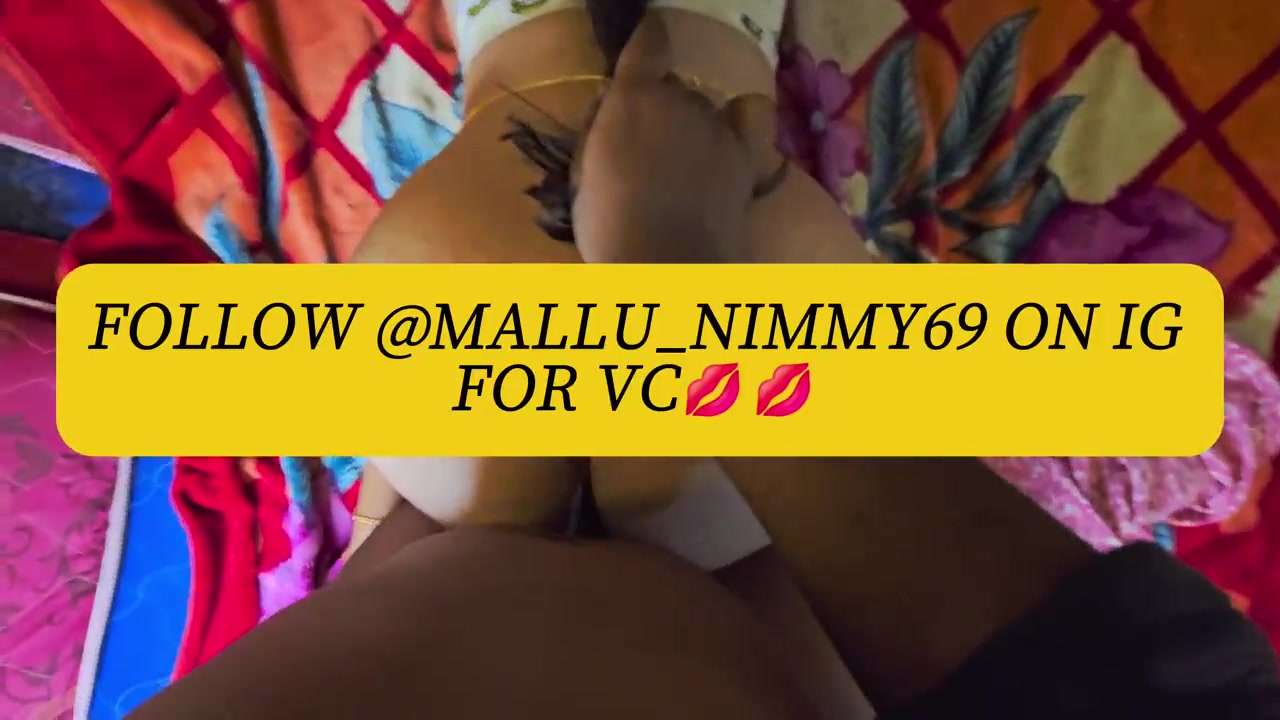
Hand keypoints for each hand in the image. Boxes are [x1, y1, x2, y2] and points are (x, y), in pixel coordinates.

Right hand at [572, 15, 782, 262]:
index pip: (648, 43)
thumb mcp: (585, 173)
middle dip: (658, 111)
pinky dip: (740, 119)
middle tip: (645, 154)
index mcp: (635, 99)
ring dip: (691, 127)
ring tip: (681, 169)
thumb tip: (616, 111)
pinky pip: (751, 114)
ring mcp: (717, 127)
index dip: (647, 38)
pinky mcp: (744, 156)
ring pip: (704, 109)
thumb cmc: (610, 227)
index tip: (646, 39)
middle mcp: (681, 100)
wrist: (664, 267)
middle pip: (672, 89)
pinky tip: (728, 139)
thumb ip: (603, 130)